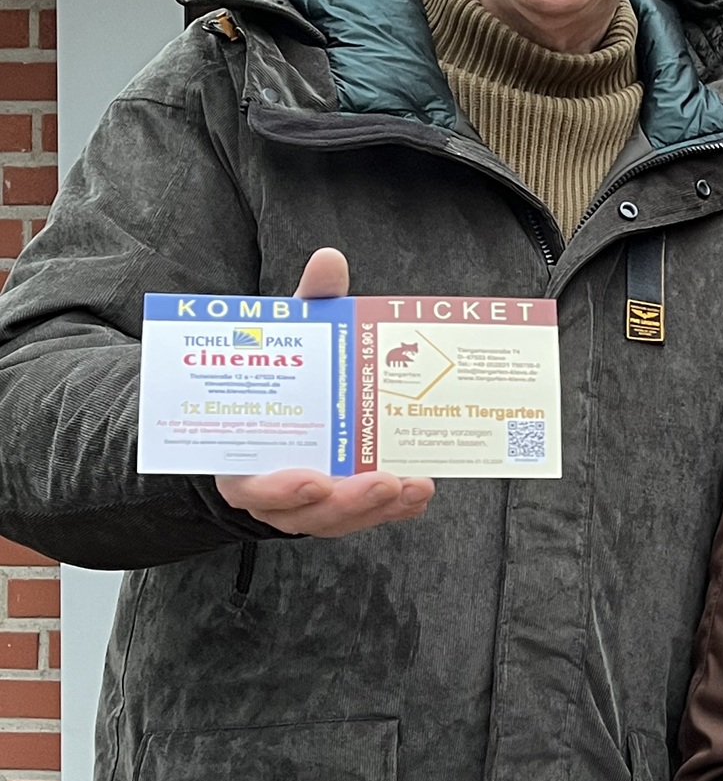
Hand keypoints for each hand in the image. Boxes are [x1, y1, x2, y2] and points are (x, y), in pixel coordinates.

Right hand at [214, 249, 435, 537]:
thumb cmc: (286, 375)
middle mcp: (275, 489)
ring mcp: (311, 503)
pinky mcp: (344, 504)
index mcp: (245, 457)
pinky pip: (369, 515)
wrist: (291, 404)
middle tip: (382, 482)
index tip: (312, 480)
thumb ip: (310, 305)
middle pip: (306, 512)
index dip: (278, 490)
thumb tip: (330, 261)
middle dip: (346, 502)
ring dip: (376, 508)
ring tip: (411, 487)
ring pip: (341, 519)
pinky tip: (419, 492)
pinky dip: (396, 508)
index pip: (252, 487)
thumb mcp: (294, 339)